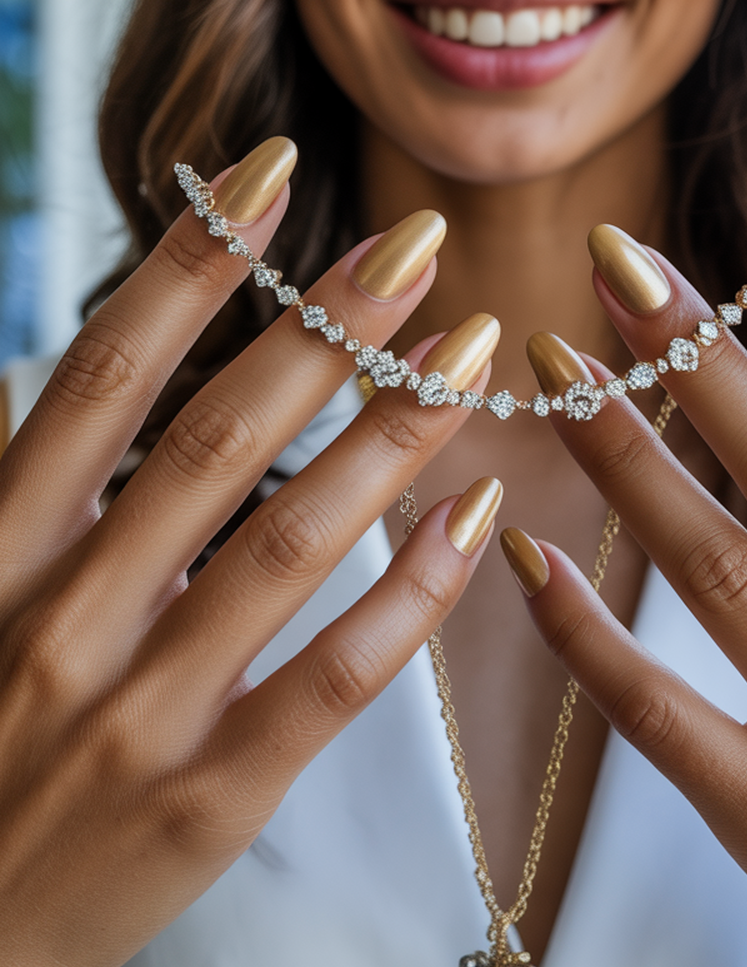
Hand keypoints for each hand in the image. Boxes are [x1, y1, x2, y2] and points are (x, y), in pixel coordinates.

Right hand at [0, 140, 500, 966]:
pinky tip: (479, 516)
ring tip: (473, 351)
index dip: (193, 261)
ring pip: (289, 543)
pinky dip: (413, 594)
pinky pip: (335, 678)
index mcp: (2, 545)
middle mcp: (69, 612)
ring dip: (389, 435)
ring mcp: (144, 708)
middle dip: (326, 329)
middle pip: (216, 436)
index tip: (270, 173)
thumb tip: (59, 364)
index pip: (107, 371)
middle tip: (419, 241)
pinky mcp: (212, 792)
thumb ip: (14, 476)